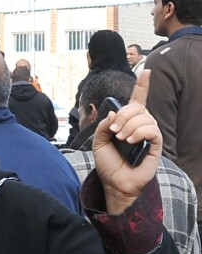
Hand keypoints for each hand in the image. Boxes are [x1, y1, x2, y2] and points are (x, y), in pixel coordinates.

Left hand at [92, 69, 161, 214]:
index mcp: (128, 122)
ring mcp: (149, 135)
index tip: (146, 71)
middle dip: (123, 115)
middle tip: (113, 130)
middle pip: (138, 107)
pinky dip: (139, 132)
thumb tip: (113, 113)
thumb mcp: (98, 142)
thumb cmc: (108, 163)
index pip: (138, 100)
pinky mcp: (156, 145)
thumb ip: (103, 125)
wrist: (114, 182)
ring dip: (128, 126)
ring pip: (144, 118)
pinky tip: (130, 141)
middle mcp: (141, 126)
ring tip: (121, 139)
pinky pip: (152, 130)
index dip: (143, 86)